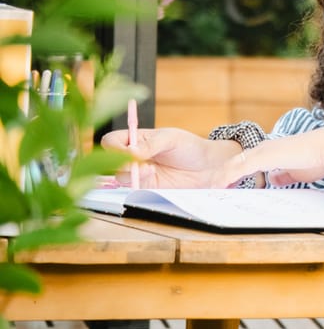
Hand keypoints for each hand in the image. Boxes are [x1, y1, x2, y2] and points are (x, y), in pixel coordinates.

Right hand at [100, 126, 241, 188]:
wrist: (209, 166)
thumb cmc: (190, 147)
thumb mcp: (170, 139)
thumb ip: (150, 145)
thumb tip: (130, 152)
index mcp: (137, 139)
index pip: (111, 142)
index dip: (114, 147)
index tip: (128, 151)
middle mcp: (134, 157)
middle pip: (110, 161)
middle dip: (121, 163)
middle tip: (139, 164)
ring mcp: (139, 173)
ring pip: (120, 177)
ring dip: (131, 174)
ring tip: (151, 170)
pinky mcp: (148, 188)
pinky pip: (133, 189)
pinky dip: (139, 184)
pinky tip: (153, 176)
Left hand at [218, 125, 323, 188]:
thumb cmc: (319, 157)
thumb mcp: (297, 172)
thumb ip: (284, 175)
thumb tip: (274, 181)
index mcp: (270, 152)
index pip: (245, 164)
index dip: (232, 176)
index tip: (222, 188)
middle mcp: (263, 149)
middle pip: (234, 164)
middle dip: (220, 178)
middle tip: (208, 192)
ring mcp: (262, 152)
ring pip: (232, 166)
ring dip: (219, 179)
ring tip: (207, 192)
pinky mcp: (264, 157)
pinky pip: (239, 169)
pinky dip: (226, 178)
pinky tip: (218, 186)